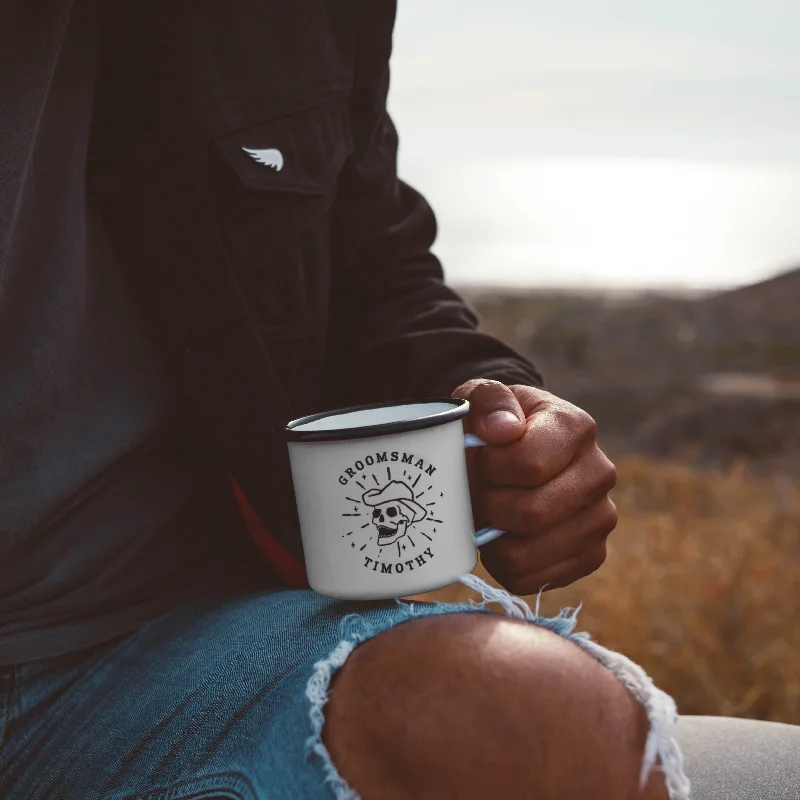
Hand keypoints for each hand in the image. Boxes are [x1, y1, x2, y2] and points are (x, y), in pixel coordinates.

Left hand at [452, 379, 617, 594]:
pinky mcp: (591, 555)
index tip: (481, 458)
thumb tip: (503, 430)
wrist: (515, 450)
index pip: (527, 465)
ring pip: (528, 553)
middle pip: (531, 513)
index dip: (489, 468)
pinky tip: (503, 537)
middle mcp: (599, 473)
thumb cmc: (494, 425)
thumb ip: (487, 400)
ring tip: (489, 514)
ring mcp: (600, 518)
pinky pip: (532, 579)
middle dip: (489, 506)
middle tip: (478, 492)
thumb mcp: (480, 397)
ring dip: (492, 538)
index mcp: (576, 427)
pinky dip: (503, 564)